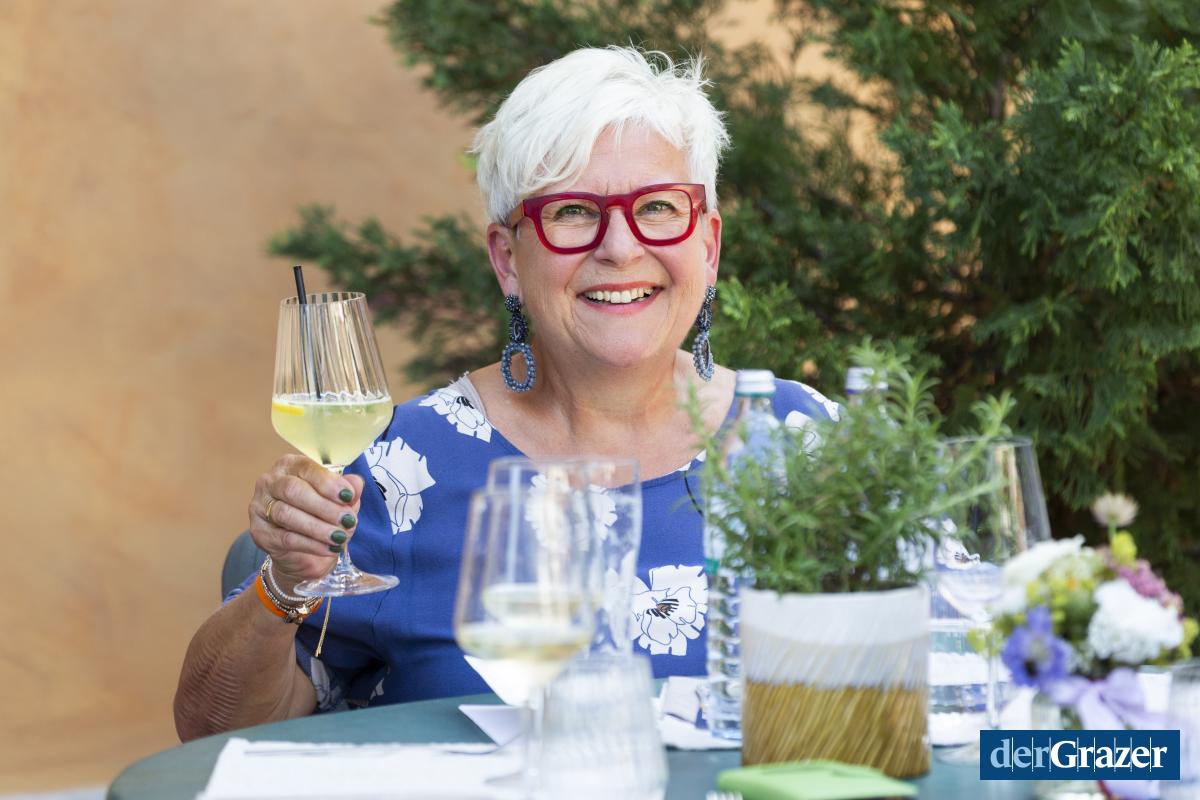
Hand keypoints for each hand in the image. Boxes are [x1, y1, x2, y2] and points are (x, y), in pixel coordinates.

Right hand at [249, 454, 363, 593]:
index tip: (348, 496)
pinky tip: (329, 548)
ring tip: (340, 536)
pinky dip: (311, 544)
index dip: (328, 483)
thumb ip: (347, 490)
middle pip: (293, 490)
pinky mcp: (259, 532)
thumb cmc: (321, 514)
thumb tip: (356, 483)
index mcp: (290, 465)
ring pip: (287, 515)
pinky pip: (285, 538)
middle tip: (347, 520)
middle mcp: (270, 481)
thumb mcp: (338, 500)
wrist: (303, 550)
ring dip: (318, 528)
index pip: (307, 468)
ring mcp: (260, 506)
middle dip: (324, 507)